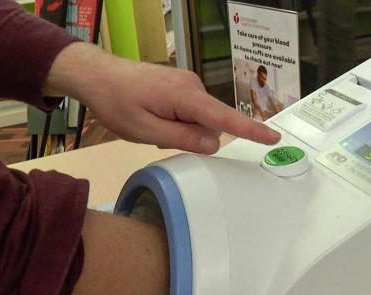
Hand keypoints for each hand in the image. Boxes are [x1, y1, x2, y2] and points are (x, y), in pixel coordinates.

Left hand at [45, 43, 280, 153]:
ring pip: (199, 118)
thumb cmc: (117, 103)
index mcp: (186, 97)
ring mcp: (187, 83)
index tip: (274, 137)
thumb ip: (183, 138)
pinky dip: (177, 119)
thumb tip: (214, 143)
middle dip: (192, 135)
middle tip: (157, 135)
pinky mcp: (180, 85)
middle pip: (211, 122)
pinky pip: (190, 110)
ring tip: (151, 123)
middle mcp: (192, 86)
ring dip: (181, 128)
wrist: (97, 74)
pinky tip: (154, 116)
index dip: (251, 130)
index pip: (225, 118)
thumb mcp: (147, 130)